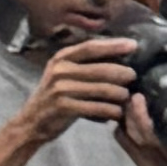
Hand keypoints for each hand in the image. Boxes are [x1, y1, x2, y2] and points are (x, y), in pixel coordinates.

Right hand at [11, 33, 139, 155]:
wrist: (33, 121)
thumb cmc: (57, 95)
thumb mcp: (65, 74)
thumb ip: (86, 64)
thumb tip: (120, 56)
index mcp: (61, 58)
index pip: (91, 47)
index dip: (113, 45)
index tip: (133, 45)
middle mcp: (60, 70)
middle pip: (101, 69)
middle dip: (123, 73)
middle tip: (134, 77)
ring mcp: (60, 89)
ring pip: (103, 89)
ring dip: (120, 94)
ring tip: (126, 97)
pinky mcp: (63, 107)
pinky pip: (97, 107)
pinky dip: (111, 110)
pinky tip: (117, 113)